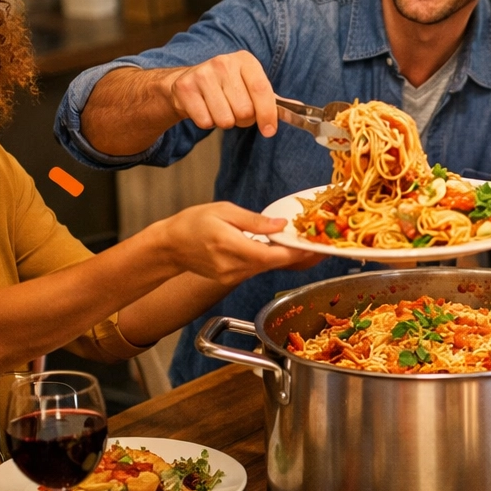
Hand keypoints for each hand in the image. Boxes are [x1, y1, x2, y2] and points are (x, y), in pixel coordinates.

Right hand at [156, 202, 323, 284]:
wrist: (170, 247)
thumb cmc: (192, 223)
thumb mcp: (223, 211)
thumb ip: (253, 220)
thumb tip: (280, 225)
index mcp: (231, 246)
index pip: (271, 255)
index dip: (295, 252)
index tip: (314, 246)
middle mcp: (233, 266)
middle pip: (274, 263)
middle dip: (298, 255)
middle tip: (320, 245)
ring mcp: (233, 276)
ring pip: (267, 267)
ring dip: (286, 258)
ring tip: (307, 245)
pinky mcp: (232, 278)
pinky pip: (258, 269)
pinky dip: (272, 260)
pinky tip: (283, 250)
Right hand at [166, 51, 280, 137]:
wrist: (187, 82)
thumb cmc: (226, 86)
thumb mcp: (250, 85)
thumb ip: (273, 99)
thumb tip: (299, 109)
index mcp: (245, 60)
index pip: (262, 90)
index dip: (268, 114)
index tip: (270, 131)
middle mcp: (224, 63)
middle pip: (244, 110)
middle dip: (243, 119)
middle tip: (235, 110)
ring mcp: (203, 74)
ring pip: (225, 119)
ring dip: (225, 122)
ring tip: (219, 108)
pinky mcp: (185, 88)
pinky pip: (205, 121)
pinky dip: (207, 122)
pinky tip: (205, 108)